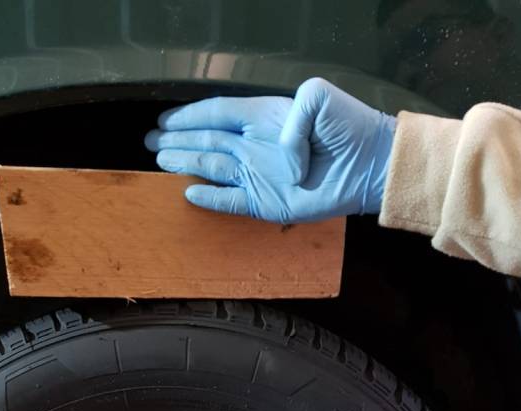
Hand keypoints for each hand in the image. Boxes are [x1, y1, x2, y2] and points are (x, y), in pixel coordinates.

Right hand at [144, 80, 395, 222]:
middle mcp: (254, 146)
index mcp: (262, 118)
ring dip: (186, 164)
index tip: (163, 122)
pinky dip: (210, 198)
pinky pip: (231, 201)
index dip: (188, 118)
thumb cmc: (347, 127)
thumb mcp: (318, 98)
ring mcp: (258, 175)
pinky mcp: (267, 202)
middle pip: (207, 141)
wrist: (369, 165)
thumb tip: (276, 156)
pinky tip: (189, 192)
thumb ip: (290, 116)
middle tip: (151, 143)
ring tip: (161, 161)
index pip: (216, 114)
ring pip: (212, 169)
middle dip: (177, 141)